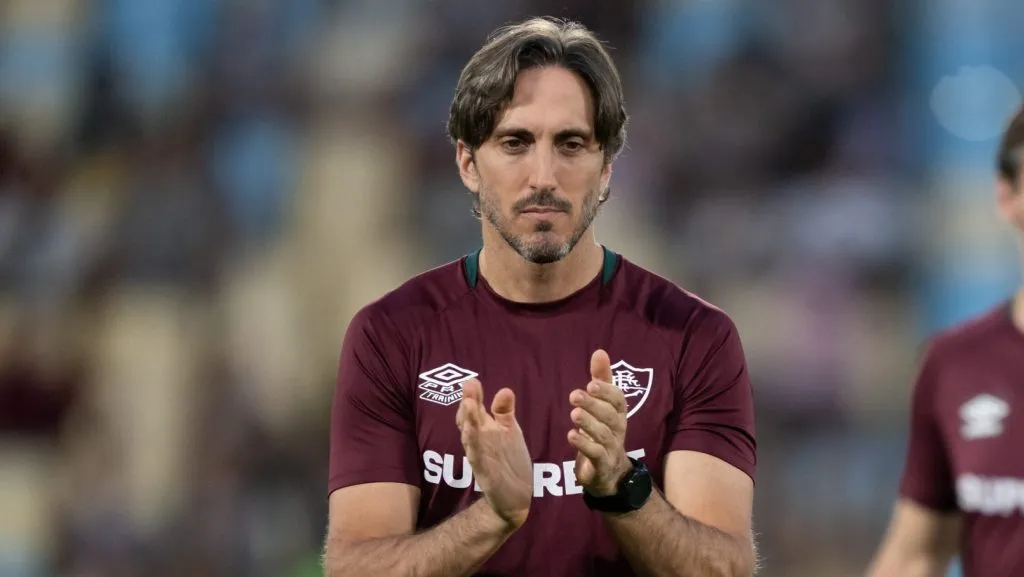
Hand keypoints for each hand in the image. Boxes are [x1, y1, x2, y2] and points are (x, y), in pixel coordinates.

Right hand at [456, 378, 532, 528]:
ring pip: (470, 437)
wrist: (517, 498)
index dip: (473, 396)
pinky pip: (478, 459)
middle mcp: (480, 442)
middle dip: (468, 404)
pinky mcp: (486, 474)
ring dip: (469, 421)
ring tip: (469, 404)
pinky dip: (475, 447)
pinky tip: (472, 435)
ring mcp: (481, 457)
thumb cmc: (510, 462)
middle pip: (469, 420)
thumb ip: (504, 412)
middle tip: (469, 386)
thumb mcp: (509, 432)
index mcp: (485, 431)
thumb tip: (504, 389)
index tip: (472, 381)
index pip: (474, 411)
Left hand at [568, 349, 632, 496]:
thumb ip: (602, 380)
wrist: (610, 473)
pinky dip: (584, 445)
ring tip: (573, 414)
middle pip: (610, 416)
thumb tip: (599, 352)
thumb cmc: (604, 431)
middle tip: (575, 395)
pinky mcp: (602, 465)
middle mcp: (618, 429)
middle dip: (594, 405)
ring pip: (603, 435)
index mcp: (618, 414)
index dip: (607, 392)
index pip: (618, 400)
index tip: (591, 383)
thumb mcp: (603, 405)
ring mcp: (611, 448)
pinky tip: (571, 435)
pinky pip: (596, 454)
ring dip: (588, 423)